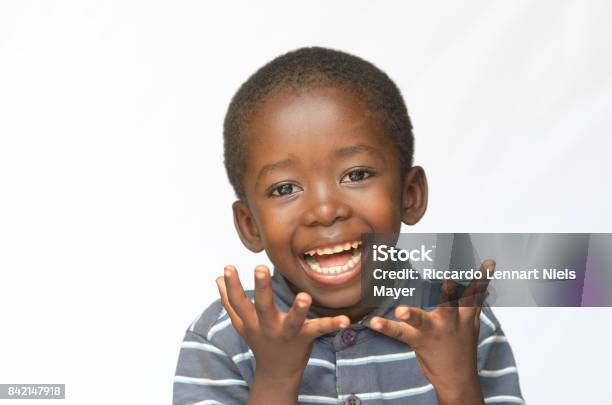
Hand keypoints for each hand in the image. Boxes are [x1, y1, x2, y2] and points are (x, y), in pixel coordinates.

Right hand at [216, 265, 349, 403]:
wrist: (276, 373)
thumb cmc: (260, 341)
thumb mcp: (242, 323)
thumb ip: (229, 301)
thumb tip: (217, 279)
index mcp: (251, 322)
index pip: (238, 302)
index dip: (232, 285)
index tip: (228, 267)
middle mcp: (267, 327)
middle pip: (262, 307)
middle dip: (261, 288)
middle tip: (260, 268)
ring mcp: (287, 333)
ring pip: (292, 321)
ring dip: (298, 309)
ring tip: (303, 296)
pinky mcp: (305, 338)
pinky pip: (319, 330)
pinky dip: (333, 325)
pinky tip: (345, 319)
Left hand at [369, 259, 494, 404]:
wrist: (457, 379)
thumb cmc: (462, 348)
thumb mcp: (472, 326)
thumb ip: (475, 304)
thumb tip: (484, 288)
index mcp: (464, 316)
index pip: (474, 294)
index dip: (481, 279)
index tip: (488, 263)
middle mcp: (450, 322)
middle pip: (449, 305)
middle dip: (448, 294)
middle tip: (448, 282)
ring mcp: (433, 332)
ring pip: (422, 321)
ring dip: (412, 315)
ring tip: (401, 310)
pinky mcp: (418, 340)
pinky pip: (399, 333)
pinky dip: (386, 327)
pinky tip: (373, 322)